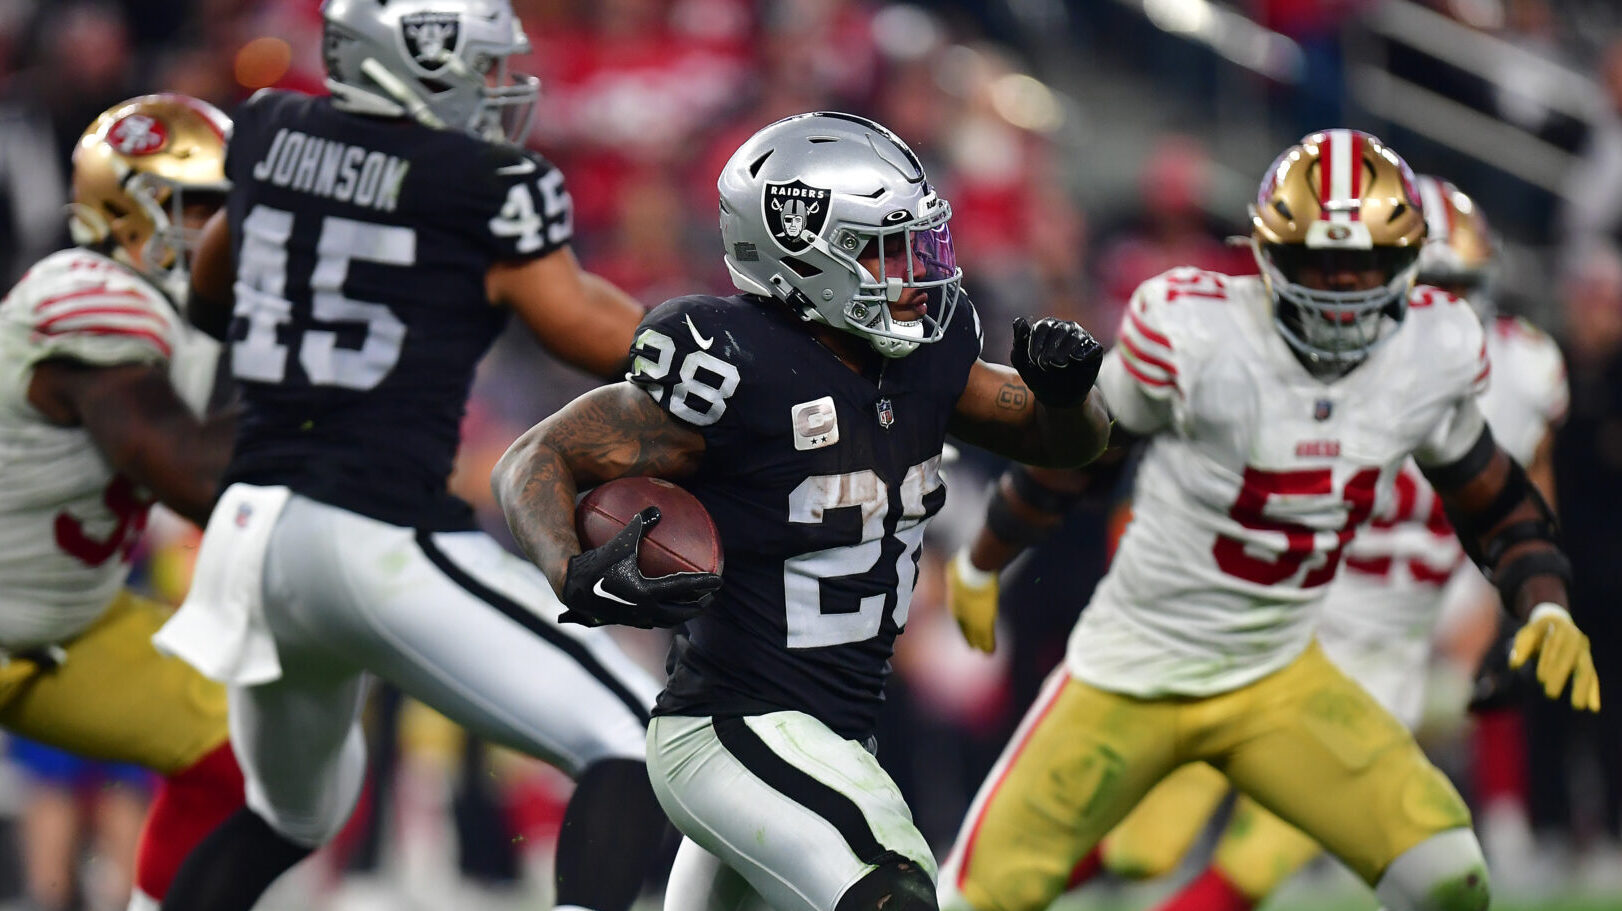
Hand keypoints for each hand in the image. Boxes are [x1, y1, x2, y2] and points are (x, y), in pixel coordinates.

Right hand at [560, 507, 721, 628]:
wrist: (569, 587)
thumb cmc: (594, 561)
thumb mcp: (620, 541)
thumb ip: (639, 524)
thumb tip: (657, 508)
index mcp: (646, 592)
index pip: (684, 587)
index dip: (704, 583)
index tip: (720, 580)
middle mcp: (644, 610)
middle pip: (680, 612)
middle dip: (698, 605)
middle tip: (710, 596)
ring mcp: (634, 619)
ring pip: (665, 620)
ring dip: (680, 613)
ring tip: (690, 605)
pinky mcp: (623, 621)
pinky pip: (649, 619)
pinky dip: (661, 613)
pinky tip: (660, 605)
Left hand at [946, 548, 999, 653]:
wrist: (972, 571)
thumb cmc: (966, 565)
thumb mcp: (957, 566)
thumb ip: (958, 568)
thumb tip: (957, 561)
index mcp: (955, 600)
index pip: (959, 614)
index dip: (963, 622)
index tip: (965, 628)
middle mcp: (961, 612)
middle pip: (965, 627)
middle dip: (969, 636)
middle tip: (972, 646)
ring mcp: (972, 618)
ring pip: (976, 634)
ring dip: (981, 643)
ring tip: (983, 653)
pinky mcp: (983, 621)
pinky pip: (986, 636)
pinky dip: (988, 644)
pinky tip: (990, 652)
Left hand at [1011, 317, 1102, 407]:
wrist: (1056, 397)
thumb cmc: (1038, 376)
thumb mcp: (1022, 362)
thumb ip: (1018, 341)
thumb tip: (1019, 320)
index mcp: (1048, 327)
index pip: (1043, 326)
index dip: (1037, 343)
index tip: (1033, 359)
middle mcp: (1066, 328)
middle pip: (1059, 329)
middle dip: (1050, 349)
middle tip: (1045, 365)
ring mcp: (1081, 338)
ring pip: (1075, 336)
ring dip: (1064, 351)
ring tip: (1058, 364)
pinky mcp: (1094, 350)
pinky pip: (1092, 346)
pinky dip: (1082, 353)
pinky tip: (1075, 360)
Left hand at [1509, 603, 1600, 710]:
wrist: (1556, 621)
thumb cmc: (1537, 633)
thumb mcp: (1526, 636)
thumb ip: (1520, 648)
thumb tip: (1513, 665)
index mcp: (1559, 629)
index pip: (1554, 645)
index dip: (1548, 661)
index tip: (1540, 679)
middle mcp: (1575, 638)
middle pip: (1569, 658)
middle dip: (1560, 675)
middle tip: (1550, 694)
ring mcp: (1584, 650)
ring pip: (1585, 669)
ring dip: (1582, 688)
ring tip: (1578, 706)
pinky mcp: (1587, 661)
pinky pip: (1592, 676)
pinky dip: (1593, 691)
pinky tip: (1593, 708)